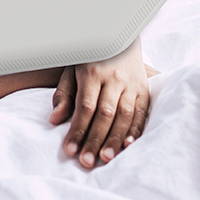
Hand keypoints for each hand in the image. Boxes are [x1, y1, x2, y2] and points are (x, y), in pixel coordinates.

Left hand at [49, 37, 153, 167]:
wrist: (119, 38)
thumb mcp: (72, 70)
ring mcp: (131, 84)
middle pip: (105, 114)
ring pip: (124, 116)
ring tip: (105, 159)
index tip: (70, 150)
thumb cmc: (90, 59)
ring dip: (115, 140)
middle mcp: (114, 79)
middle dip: (95, 140)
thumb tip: (55, 120)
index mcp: (92, 73)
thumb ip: (64, 95)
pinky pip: (141, 113)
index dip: (78, 130)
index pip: (85, 107)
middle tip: (86, 162)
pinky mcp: (144, 89)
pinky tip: (129, 146)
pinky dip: (135, 131)